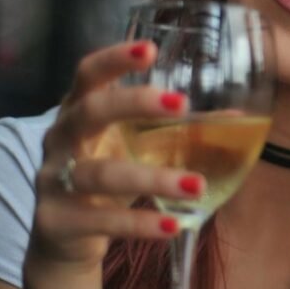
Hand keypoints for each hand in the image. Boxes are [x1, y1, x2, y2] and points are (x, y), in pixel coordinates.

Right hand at [24, 42, 203, 283]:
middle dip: (134, 103)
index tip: (150, 49)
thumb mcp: (135, 147)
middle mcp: (61, 139)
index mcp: (79, 110)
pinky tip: (174, 226)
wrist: (63, 239)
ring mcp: (53, 180)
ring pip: (101, 174)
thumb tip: (236, 116)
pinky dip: (139, 224)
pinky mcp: (56, 221)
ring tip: (197, 185)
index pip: (88, 75)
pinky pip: (99, 220)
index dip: (114, 59)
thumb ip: (176, 131)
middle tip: (182, 104)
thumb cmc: (106, 175)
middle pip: (90, 112)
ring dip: (153, 178)